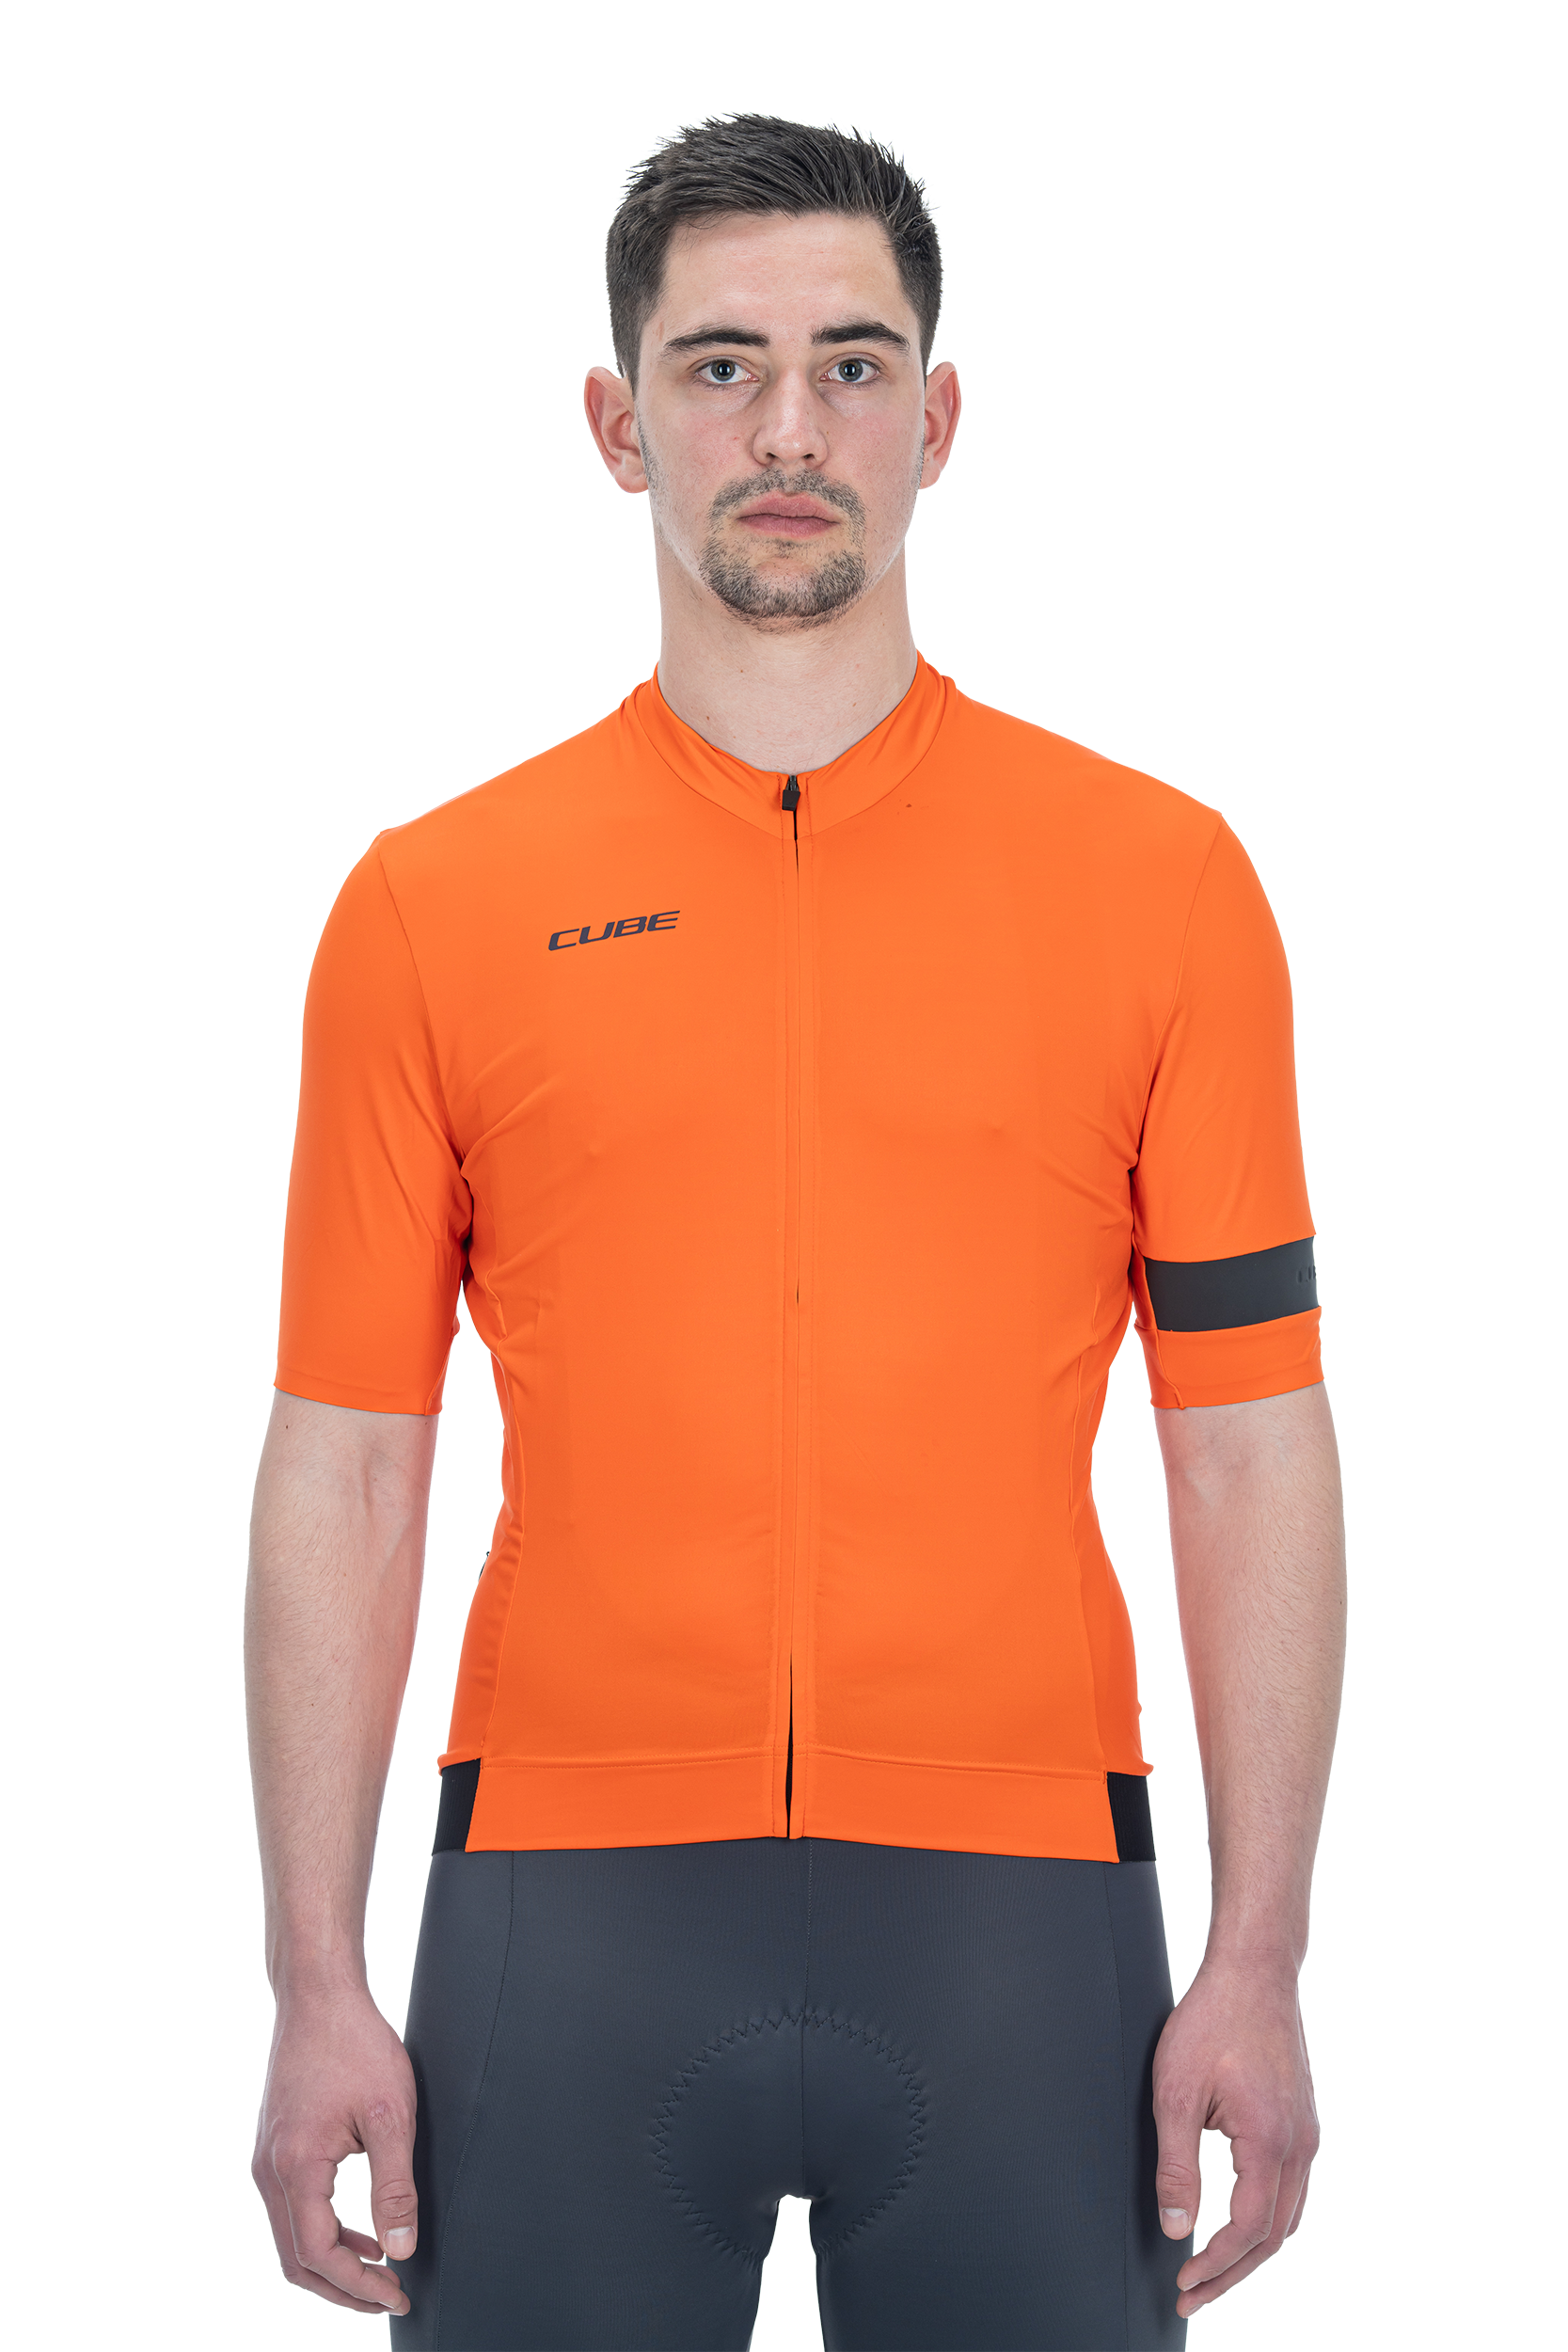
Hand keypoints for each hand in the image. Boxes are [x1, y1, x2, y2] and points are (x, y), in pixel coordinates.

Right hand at [252, 1983, 418, 2317]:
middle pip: (298, 2258)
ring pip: (292, 2236)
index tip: (396, 2292)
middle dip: (344, 2287)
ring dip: (333, 2262)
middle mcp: (271, 2169)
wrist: (319, 1996)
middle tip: (389, 2295)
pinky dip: (322, 2231)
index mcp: (296, 2165)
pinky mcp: (276, 2147)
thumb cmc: (352, 2042)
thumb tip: (401, 2246)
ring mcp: (268, 2158)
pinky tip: (357, 2228)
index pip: (319, 2254)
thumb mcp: (390, 2114)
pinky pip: (292, 2208)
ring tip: (380, 2268)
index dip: (359, 2284)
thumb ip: (395, 2186)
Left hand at [1151, 1952, 1318, 2319]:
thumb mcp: (1177, 2093)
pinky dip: (1266, 2221)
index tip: (1184, 2282)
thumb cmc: (1212, 2022)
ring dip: (1250, 2250)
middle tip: (1192, 2296)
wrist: (1253, 1974)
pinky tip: (1241, 2226)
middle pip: (1272, 2235)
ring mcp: (1305, 2134)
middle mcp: (1299, 2146)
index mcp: (1270, 2142)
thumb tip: (1175, 2228)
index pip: (1249, 2230)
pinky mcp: (1300, 2123)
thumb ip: (1176, 2166)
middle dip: (1231, 2272)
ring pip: (1286, 2216)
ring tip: (1212, 2272)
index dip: (1215, 2264)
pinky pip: (1290, 2189)